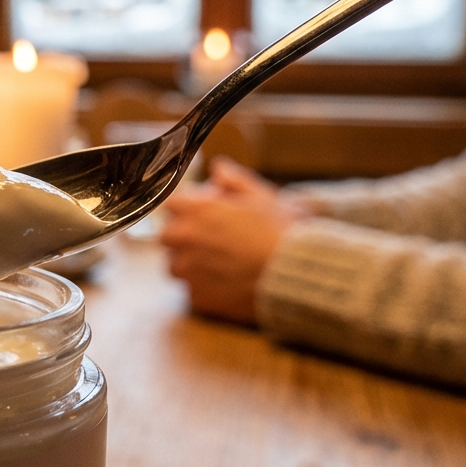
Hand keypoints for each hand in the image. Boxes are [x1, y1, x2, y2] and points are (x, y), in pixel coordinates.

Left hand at [158, 157, 307, 323]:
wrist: (297, 276)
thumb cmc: (282, 232)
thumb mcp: (262, 196)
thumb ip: (234, 180)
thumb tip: (218, 168)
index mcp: (196, 210)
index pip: (170, 203)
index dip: (187, 207)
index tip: (201, 212)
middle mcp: (184, 240)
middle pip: (168, 236)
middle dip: (184, 236)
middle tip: (212, 240)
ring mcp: (188, 271)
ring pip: (176, 266)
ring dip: (190, 264)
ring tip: (221, 265)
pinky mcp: (197, 298)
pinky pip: (192, 291)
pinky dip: (205, 288)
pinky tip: (228, 285)